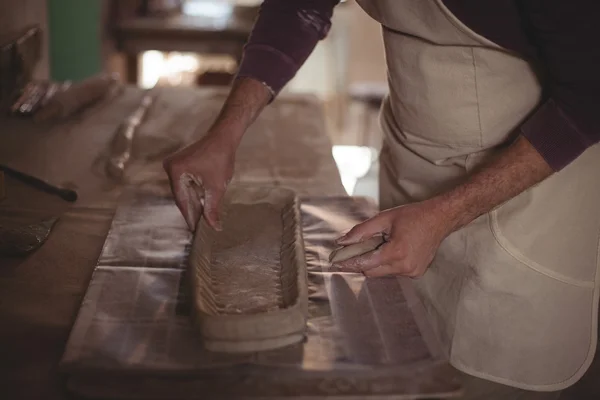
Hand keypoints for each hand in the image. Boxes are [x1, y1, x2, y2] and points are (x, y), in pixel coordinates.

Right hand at [163, 130, 236, 231]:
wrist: (223, 138)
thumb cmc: (221, 158)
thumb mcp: (217, 187)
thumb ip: (213, 208)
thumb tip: (214, 227)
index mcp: (176, 170)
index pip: (181, 200)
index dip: (189, 216)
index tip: (194, 231)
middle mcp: (170, 166)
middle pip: (181, 196)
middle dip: (191, 211)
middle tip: (198, 228)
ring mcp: (173, 165)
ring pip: (183, 191)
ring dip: (192, 203)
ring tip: (200, 220)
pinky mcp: (178, 164)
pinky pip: (184, 184)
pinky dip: (192, 194)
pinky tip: (199, 205)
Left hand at [333, 200, 454, 277]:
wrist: (440, 219)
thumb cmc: (413, 215)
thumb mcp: (384, 218)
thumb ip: (362, 231)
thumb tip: (341, 241)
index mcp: (396, 253)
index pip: (365, 264)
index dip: (349, 263)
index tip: (335, 263)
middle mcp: (405, 267)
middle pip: (372, 272)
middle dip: (361, 262)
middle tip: (351, 252)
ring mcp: (412, 272)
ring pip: (382, 273)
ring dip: (375, 263)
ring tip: (377, 246)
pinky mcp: (417, 273)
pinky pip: (394, 272)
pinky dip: (387, 264)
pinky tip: (390, 250)